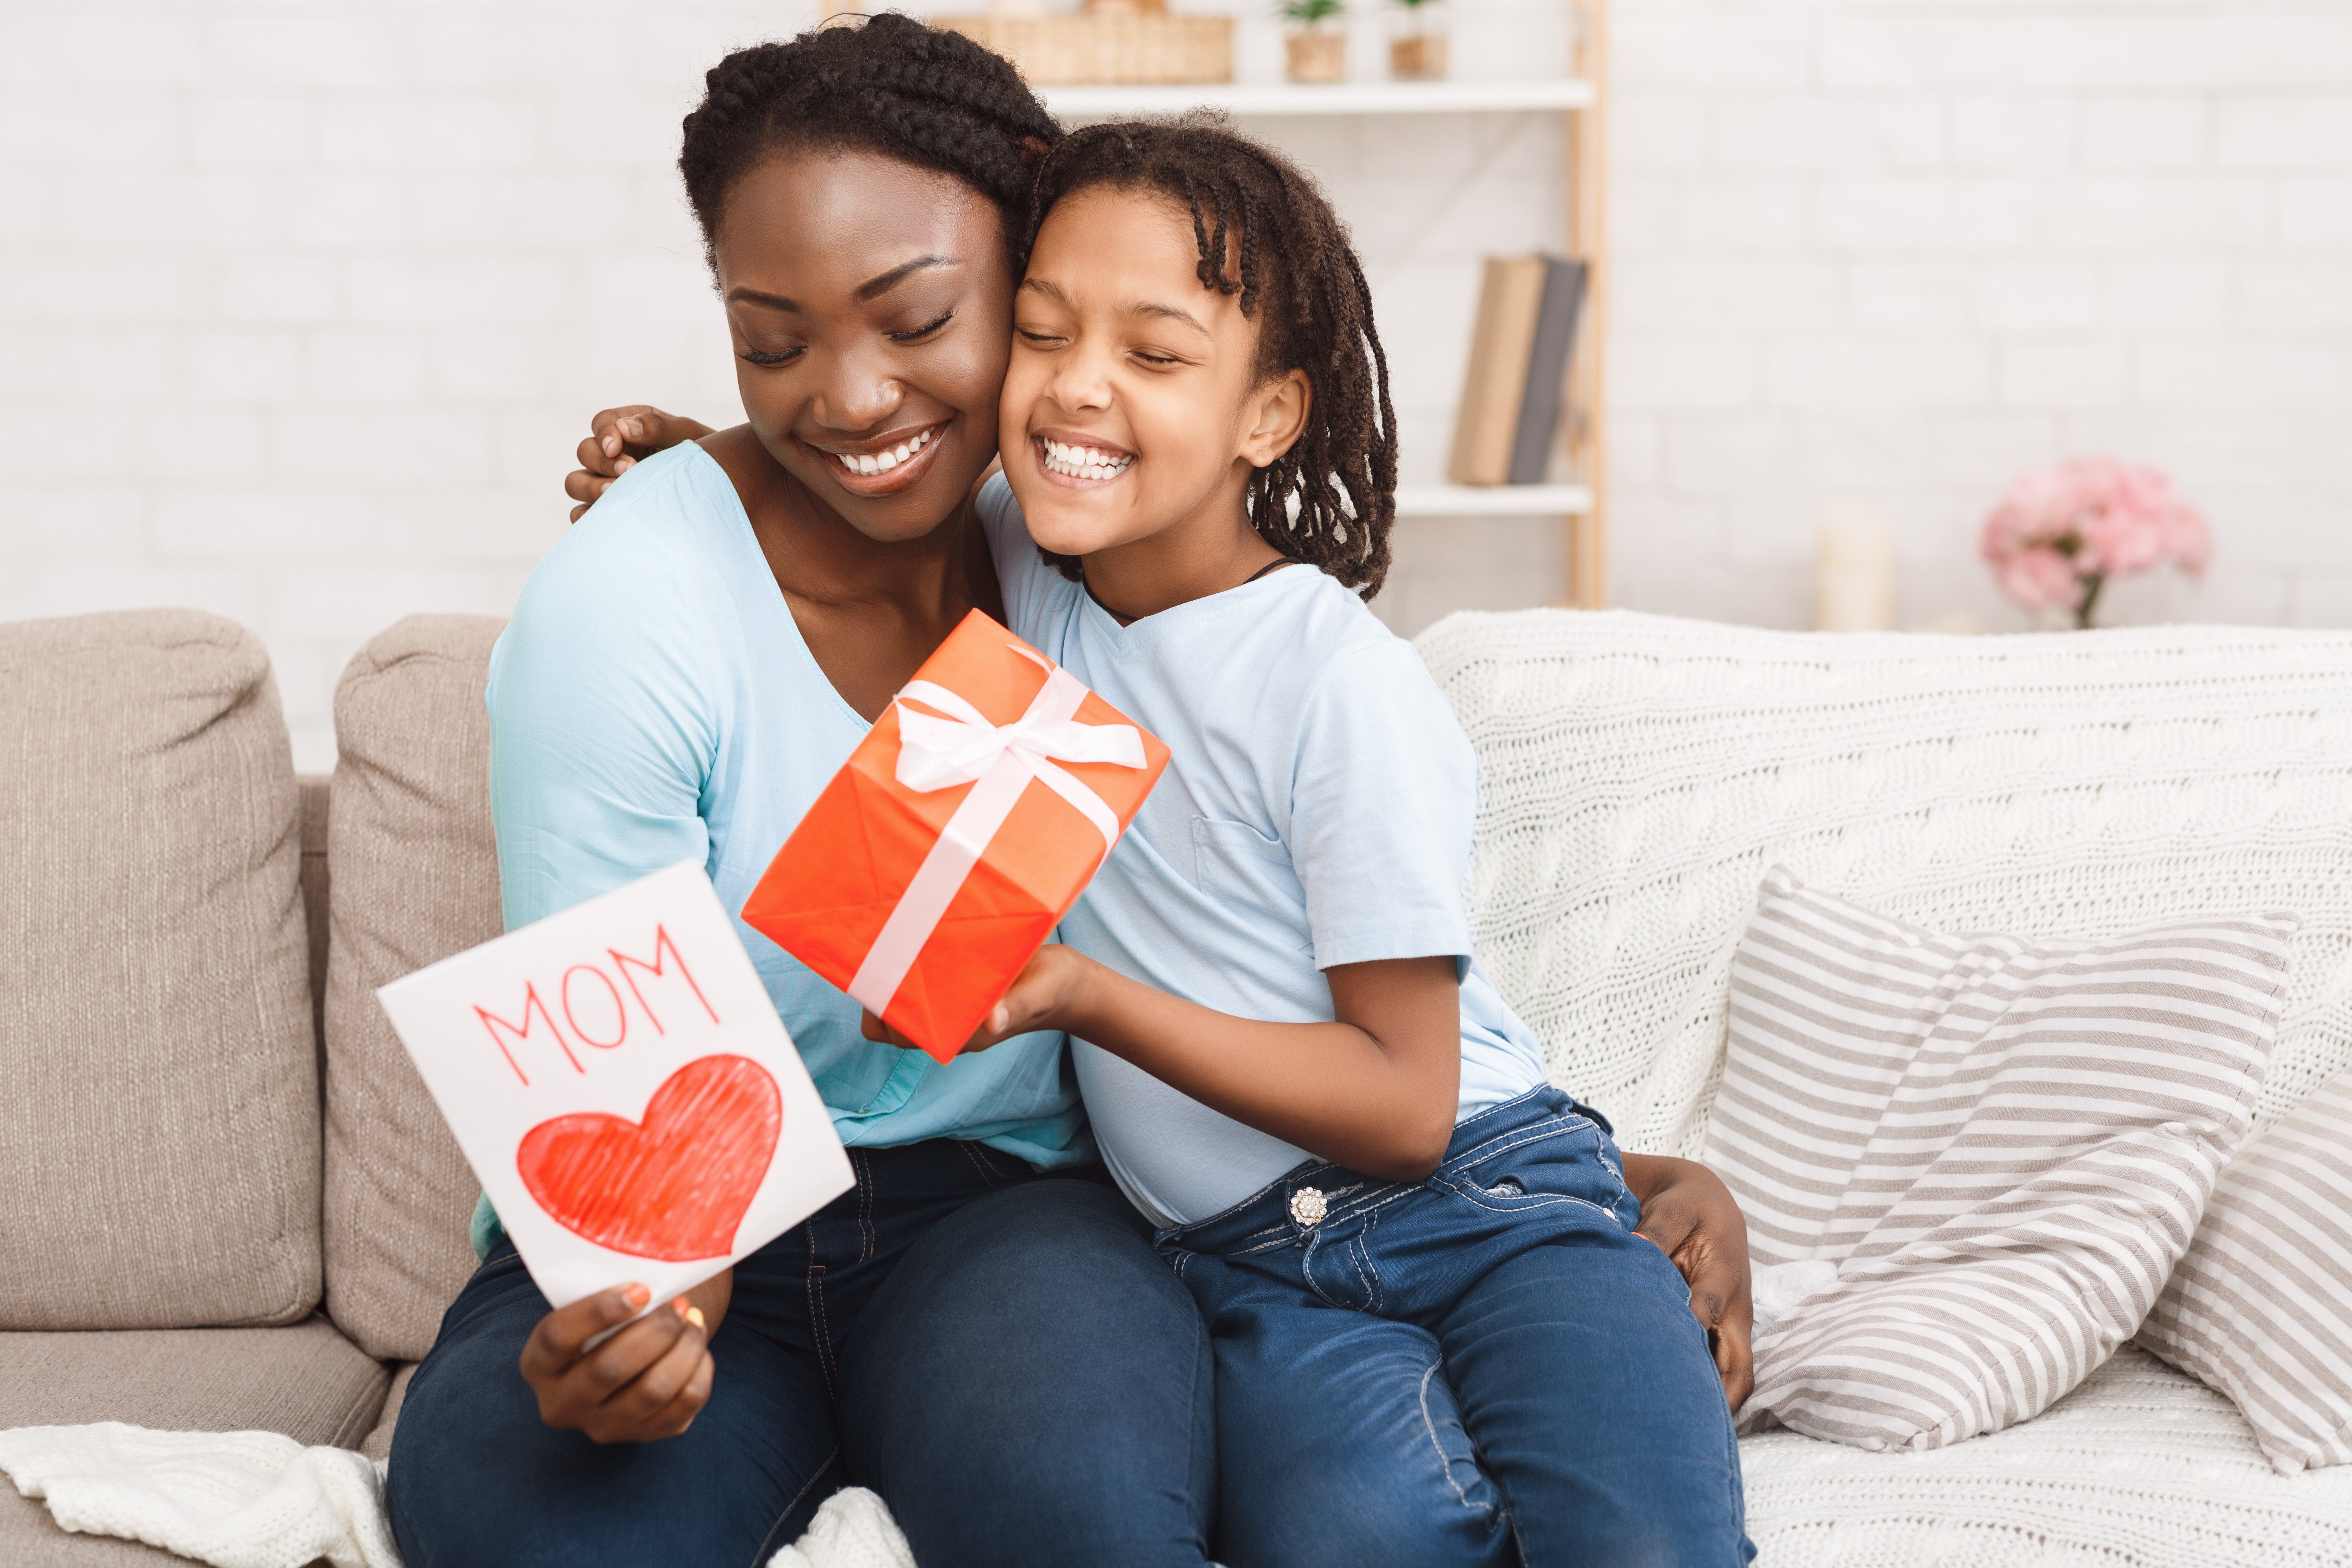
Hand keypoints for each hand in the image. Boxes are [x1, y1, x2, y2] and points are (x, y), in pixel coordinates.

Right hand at [517, 1269, 728, 1441]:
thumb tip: (652, 1268)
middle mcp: (562, 1404)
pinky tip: (697, 1349)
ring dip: (684, 1348)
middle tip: (679, 1302)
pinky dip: (699, 1371)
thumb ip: (604, 1292)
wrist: (618, 1364)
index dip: (600, 1310)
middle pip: (610, 1368)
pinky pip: (684, 1406)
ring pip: (653, 1391)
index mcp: (538, 1364)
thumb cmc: (603, 1324)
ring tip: (694, 1320)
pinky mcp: (643, 1436)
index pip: (558, 1337)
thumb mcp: (588, 1308)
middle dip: (655, 1330)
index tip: (643, 1289)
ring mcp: (602, 1427)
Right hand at [565, 406, 712, 521]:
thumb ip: (658, 426)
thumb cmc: (703, 458)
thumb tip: (626, 427)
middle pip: (585, 452)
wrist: (717, 492)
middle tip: (629, 471)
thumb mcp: (687, 436)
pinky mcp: (605, 510)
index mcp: (629, 428)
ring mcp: (605, 482)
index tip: (616, 446)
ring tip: (616, 494)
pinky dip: (587, 516)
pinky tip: (609, 518)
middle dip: (602, 461)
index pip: (602, 423)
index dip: (604, 434)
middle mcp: (612, 454)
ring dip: (591, 487)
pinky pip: (581, 514)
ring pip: (576, 482)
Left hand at [860, 944, 1088, 1055]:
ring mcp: (952, 1005)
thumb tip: (992, 1023)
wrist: (1068, 982)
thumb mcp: (1038, 994)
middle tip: (879, 948)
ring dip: (892, 976)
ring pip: (904, 1000)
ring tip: (888, 937)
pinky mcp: (959, 984)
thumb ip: (1016, 1007)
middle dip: (879, 991)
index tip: (881, 979)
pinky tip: (911, 933)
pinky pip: (924, 982)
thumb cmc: (1054, 989)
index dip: (885, 1013)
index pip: (905, 1035)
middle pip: (894, 1020)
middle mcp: (950, 1023)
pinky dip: (912, 963)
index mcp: (963, 1034)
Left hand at [1622, 1152, 1753, 1411]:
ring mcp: (1730, 1326)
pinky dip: (1707, 1393)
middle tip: (1683, 1429)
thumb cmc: (1687, 1207)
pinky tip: (1675, 1414)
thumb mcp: (1673, 1209)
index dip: (1689, 1329)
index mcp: (1724, 1276)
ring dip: (1714, 1403)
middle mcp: (1735, 1311)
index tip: (1666, 1351)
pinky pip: (1720, 1370)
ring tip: (1679, 1435)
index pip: (1708, 1311)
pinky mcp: (1720, 1333)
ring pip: (1733, 1377)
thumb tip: (1630, 1249)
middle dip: (1718, 1398)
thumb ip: (1655, 1231)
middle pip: (1738, 1367)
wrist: (1707, 1202)